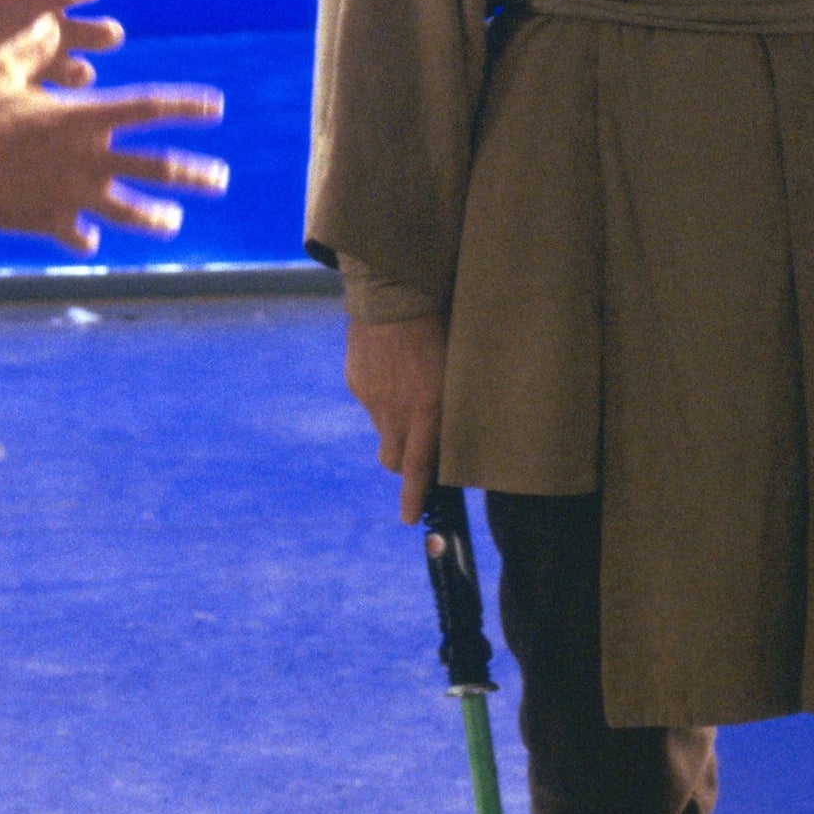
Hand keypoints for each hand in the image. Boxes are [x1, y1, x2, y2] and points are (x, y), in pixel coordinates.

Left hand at [0, 0, 122, 93]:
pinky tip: (43, 104)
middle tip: (88, 36)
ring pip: (84, 73)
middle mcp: (51, 31)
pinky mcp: (24, 92)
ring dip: (82, 72)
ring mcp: (41, 65)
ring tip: (67, 72)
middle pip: (102, 33)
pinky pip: (53, 104)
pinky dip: (55, 105)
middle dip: (104, 33)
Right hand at [0, 12, 223, 253]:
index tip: (215, 108)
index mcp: (81, 117)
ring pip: (127, 211)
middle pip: (156, 167)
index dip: (186, 106)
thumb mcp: (0, 68)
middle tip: (220, 178)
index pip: (149, 108)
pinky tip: (90, 239)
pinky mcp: (45, 222)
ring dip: (155, 217)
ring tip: (174, 222)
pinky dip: (86, 236)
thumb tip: (48, 22)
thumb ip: (33, 50)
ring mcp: (68, 194)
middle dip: (194, 174)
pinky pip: (76, 234)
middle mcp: (85, 158)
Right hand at [347, 313, 446, 520]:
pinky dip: (381, 395)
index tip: (409, 520)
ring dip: (395, 423)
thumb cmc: (440, 326)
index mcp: (427, 413)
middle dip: (405, 465)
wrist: (393, 292)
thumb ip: (452, 405)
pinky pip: (370, 400)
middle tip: (418, 452)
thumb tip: (453, 427)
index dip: (413, 499)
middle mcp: (395, 413)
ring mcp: (371, 398)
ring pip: (382, 429)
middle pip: (394, 461)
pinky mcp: (356, 381)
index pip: (419, 470)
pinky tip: (392, 367)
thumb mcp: (457, 370)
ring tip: (409, 388)